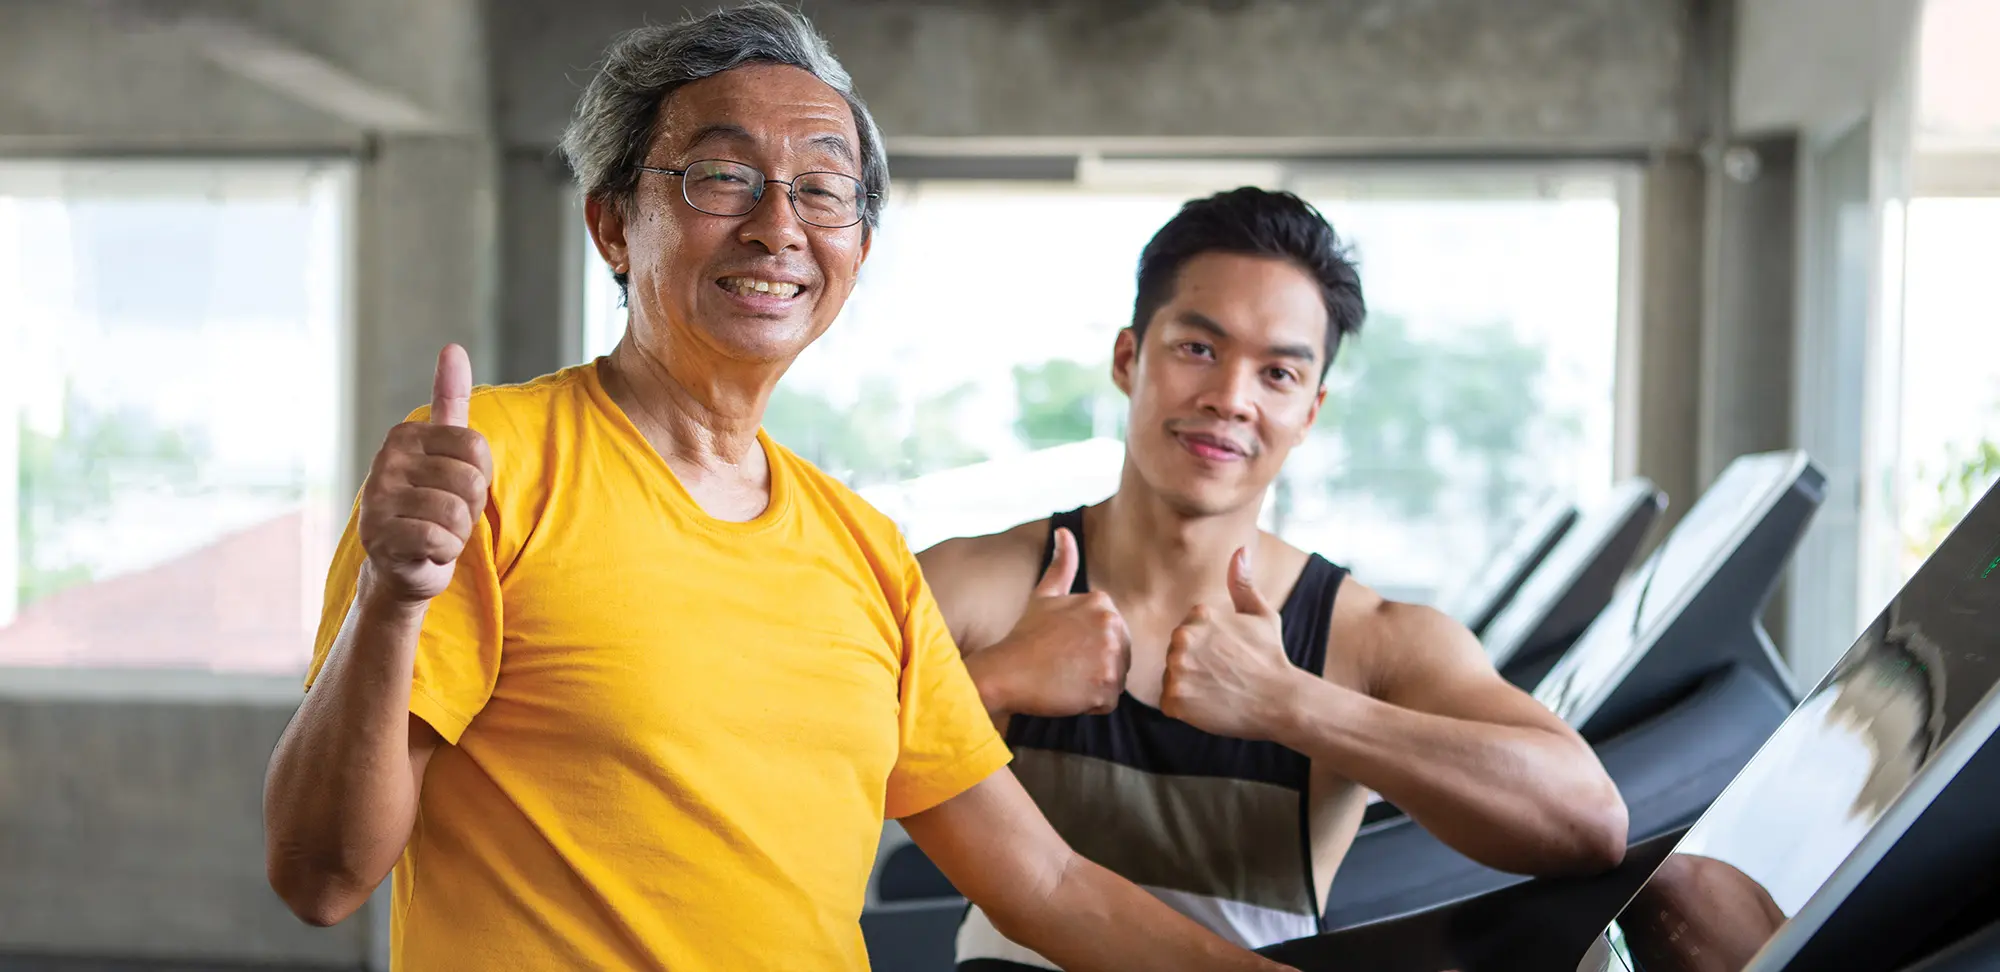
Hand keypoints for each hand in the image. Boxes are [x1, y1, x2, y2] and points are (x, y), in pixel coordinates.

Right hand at [357, 344, 492, 604]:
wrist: (402, 565)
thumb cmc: (432, 504)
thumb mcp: (444, 451)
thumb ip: (450, 402)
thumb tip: (453, 347)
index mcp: (405, 436)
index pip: (476, 448)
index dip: (481, 477)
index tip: (459, 488)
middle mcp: (385, 460)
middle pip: (470, 480)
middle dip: (470, 508)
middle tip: (447, 517)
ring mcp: (377, 498)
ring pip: (456, 512)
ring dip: (458, 532)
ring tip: (438, 533)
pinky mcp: (378, 535)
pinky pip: (440, 540)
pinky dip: (444, 552)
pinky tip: (426, 551)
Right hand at [969, 528, 1131, 717]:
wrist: (1005, 672)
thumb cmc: (1024, 636)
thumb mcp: (1044, 596)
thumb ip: (1062, 565)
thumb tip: (1065, 530)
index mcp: (1102, 603)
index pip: (1113, 635)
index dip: (1089, 647)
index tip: (1064, 648)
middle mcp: (1112, 625)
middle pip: (1121, 656)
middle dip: (1095, 666)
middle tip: (1064, 666)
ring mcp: (1111, 655)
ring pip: (1116, 679)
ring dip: (1094, 685)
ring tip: (1065, 679)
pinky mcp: (1107, 685)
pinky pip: (1109, 701)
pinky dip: (1091, 703)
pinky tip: (1068, 693)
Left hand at [1160, 547, 1303, 740]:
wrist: (1281, 700)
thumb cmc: (1272, 657)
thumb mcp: (1262, 615)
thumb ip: (1243, 583)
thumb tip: (1241, 550)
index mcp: (1199, 614)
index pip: (1187, 635)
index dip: (1207, 650)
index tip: (1228, 658)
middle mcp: (1183, 638)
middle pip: (1175, 655)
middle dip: (1194, 666)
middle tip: (1223, 676)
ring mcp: (1177, 669)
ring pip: (1171, 678)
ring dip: (1189, 687)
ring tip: (1218, 690)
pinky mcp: (1175, 698)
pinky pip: (1169, 703)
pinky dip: (1186, 708)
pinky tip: (1210, 706)